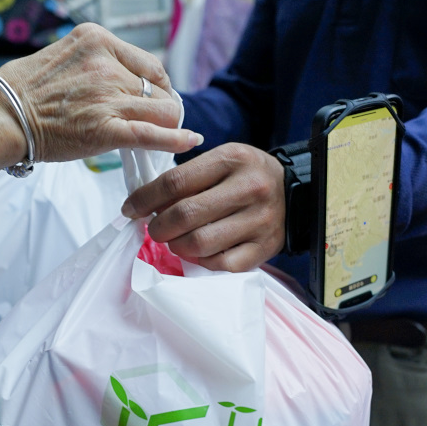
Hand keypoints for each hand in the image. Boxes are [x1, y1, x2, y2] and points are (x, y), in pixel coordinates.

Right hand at [0, 23, 201, 160]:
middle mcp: (107, 65)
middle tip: (156, 121)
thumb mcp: (64, 54)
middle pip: (158, 88)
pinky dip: (176, 139)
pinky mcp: (107, 129)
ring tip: (163, 135)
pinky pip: (153, 134)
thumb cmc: (23, 90)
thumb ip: (95, 62)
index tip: (153, 98)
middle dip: (162, 106)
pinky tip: (190, 141)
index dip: (156, 85)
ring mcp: (108, 97)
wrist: (0, 115)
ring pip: (161, 110)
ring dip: (166, 124)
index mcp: (97, 40)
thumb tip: (120, 79)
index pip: (149, 64)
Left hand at [122, 143, 285, 271]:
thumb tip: (144, 205)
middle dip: (158, 227)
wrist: (296, 191)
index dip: (144, 199)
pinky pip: (222, 265)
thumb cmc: (247, 175)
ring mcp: (259, 221)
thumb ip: (187, 177)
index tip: (130, 209)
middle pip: (184, 215)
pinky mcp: (265, 248)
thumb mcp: (221, 160)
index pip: (175, 182)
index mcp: (232, 159)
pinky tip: (200, 253)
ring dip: (177, 246)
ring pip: (200, 244)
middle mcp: (248, 189)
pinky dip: (203, 262)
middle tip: (155, 230)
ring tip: (176, 241)